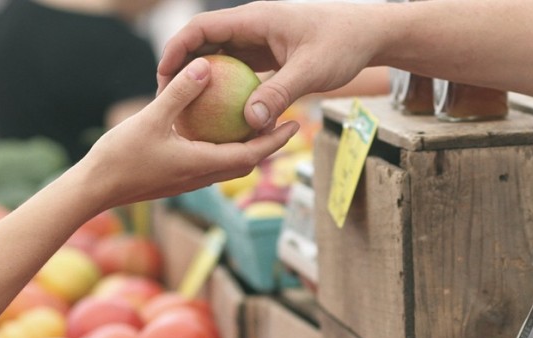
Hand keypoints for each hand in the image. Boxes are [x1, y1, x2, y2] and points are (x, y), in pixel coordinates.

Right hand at [78, 56, 299, 211]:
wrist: (94, 189)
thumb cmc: (120, 157)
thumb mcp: (151, 118)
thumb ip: (180, 92)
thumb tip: (205, 65)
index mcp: (202, 165)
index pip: (252, 155)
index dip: (276, 140)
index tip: (295, 124)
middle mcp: (201, 176)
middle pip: (246, 162)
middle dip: (268, 145)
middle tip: (285, 122)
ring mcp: (188, 180)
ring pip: (228, 165)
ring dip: (246, 148)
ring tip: (255, 124)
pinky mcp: (176, 178)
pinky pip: (209, 163)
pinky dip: (222, 148)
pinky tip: (214, 129)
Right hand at [157, 1, 383, 131]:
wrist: (369, 35)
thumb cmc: (343, 45)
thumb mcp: (311, 71)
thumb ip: (279, 94)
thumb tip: (250, 122)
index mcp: (255, 19)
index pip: (202, 28)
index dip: (177, 49)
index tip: (163, 76)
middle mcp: (252, 26)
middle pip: (204, 42)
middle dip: (182, 67)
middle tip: (167, 99)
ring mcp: (260, 40)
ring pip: (220, 57)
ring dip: (203, 80)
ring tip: (187, 110)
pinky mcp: (269, 54)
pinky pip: (239, 70)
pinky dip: (227, 88)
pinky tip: (220, 116)